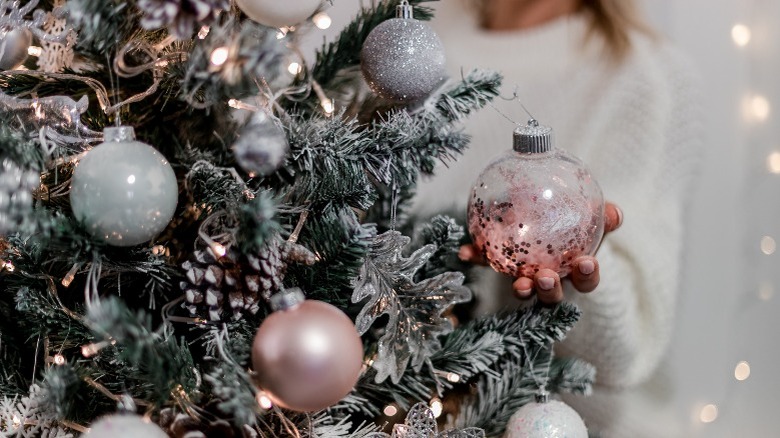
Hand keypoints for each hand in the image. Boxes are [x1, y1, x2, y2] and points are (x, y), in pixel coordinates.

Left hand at [459, 202, 622, 305]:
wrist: (539, 220)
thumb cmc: (570, 225)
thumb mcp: (588, 219)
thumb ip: (602, 216)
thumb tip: (616, 213)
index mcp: (574, 269)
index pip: (587, 278)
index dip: (588, 275)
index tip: (586, 263)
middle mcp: (551, 280)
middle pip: (554, 294)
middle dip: (551, 290)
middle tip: (546, 278)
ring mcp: (525, 278)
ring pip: (524, 291)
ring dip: (521, 288)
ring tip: (518, 283)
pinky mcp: (499, 268)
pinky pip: (486, 264)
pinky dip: (475, 258)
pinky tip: (464, 252)